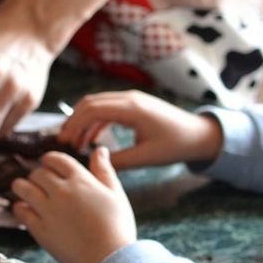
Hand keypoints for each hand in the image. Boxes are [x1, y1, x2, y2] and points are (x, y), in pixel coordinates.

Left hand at [12, 147, 135, 262]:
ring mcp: (48, 210)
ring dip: (22, 187)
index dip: (49, 160)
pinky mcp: (39, 229)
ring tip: (25, 192)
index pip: (56, 159)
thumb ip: (104, 170)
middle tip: (40, 183)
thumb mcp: (116, 194)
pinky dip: (19, 208)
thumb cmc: (118, 228)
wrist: (110, 260)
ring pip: (22, 188)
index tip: (48, 165)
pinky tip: (25, 209)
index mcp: (81, 180)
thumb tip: (100, 150)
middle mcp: (61, 191)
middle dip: (38, 176)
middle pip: (37, 173)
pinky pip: (20, 211)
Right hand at [57, 90, 223, 169]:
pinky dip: (95, 121)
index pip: (92, 110)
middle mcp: (130, 98)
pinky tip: (91, 139)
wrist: (199, 134)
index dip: (74, 125)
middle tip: (64, 142)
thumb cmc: (176, 145)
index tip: (64, 142)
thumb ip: (118, 161)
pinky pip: (107, 108)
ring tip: (75, 142)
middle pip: (90, 103)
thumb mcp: (146, 157)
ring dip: (82, 121)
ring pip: (96, 104)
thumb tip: (94, 164)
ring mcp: (132, 99)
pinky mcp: (134, 105)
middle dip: (73, 121)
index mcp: (132, 109)